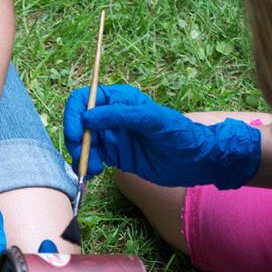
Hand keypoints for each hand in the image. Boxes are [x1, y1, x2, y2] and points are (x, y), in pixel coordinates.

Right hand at [63, 84, 260, 188]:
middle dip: (75, 139)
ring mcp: (112, 136)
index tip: (75, 133)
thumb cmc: (181, 135)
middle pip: (78, 122)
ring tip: (92, 169)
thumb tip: (87, 117)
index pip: (84, 98)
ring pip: (82, 142)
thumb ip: (121, 115)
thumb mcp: (153, 121)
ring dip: (81, 155)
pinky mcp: (115, 155)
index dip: (74, 114)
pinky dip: (86, 165)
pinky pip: (91, 158)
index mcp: (120, 100)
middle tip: (82, 157)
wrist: (197, 161)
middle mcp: (112, 116)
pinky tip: (94, 172)